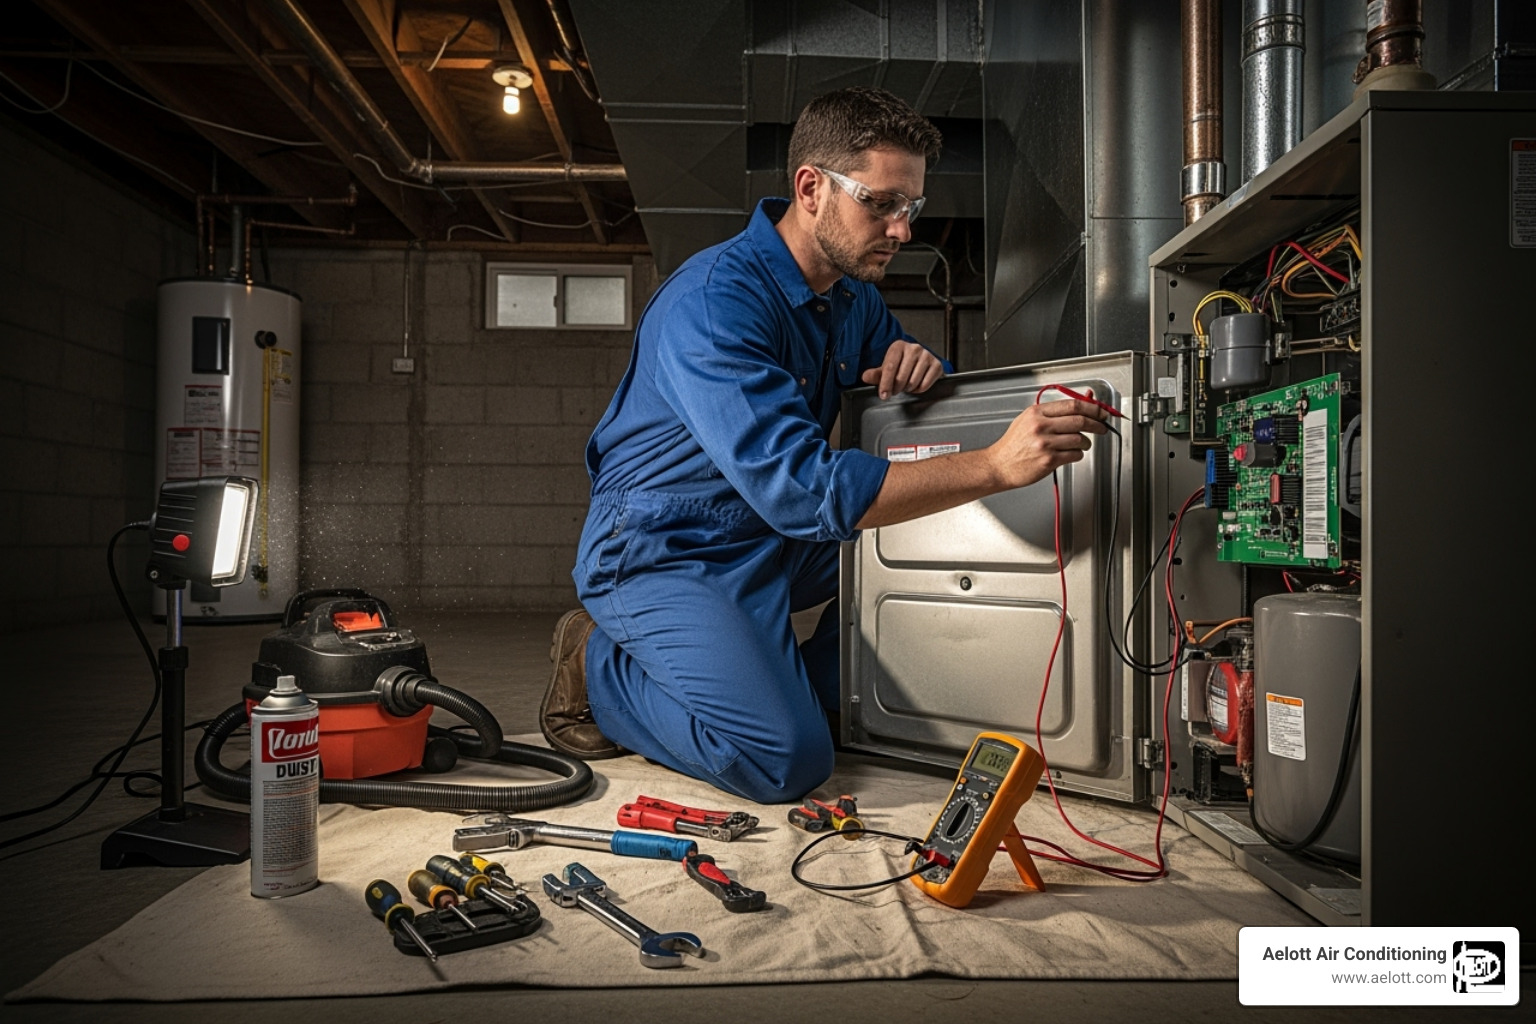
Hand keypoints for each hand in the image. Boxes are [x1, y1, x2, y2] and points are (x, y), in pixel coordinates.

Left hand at [861, 341, 944, 398]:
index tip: (883, 395)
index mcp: (898, 346)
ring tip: (906, 386)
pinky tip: (916, 385)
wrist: (921, 362)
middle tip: (895, 390)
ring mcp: (927, 355)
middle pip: (901, 377)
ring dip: (908, 389)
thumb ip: (876, 374)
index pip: (890, 367)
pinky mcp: (937, 364)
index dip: (885, 383)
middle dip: (896, 388)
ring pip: (913, 382)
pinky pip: (925, 384)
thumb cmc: (901, 365)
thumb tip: (865, 377)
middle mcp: (914, 348)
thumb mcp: (887, 368)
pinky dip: (919, 390)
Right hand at [988, 398, 1111, 488]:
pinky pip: (1074, 454)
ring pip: (1080, 439)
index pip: (1072, 405)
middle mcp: (1040, 426)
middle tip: (1102, 427)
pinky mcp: (1048, 460)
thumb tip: (1083, 402)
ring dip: (1086, 443)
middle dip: (1097, 424)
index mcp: (1037, 412)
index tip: (1101, 411)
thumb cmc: (1013, 444)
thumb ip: (1054, 412)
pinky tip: (1070, 454)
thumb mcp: (1029, 420)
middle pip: (1080, 420)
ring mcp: (1045, 443)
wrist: (998, 465)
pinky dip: (1077, 454)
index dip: (1092, 408)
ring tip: (1081, 444)